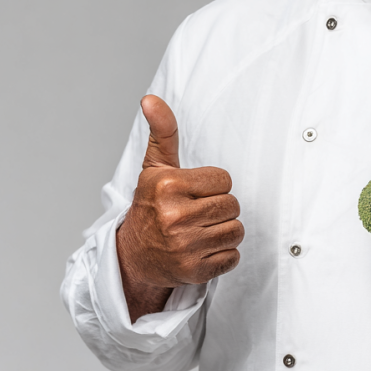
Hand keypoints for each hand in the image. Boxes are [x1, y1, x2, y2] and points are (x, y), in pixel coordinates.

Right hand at [116, 95, 243, 320]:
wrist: (133, 257)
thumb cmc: (151, 205)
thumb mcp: (156, 166)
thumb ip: (163, 131)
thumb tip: (150, 98)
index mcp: (168, 185)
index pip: (225, 180)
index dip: (213, 186)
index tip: (193, 193)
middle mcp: (174, 216)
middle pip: (233, 205)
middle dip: (221, 208)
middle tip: (198, 213)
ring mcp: (184, 247)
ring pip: (236, 231)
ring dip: (224, 231)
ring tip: (200, 231)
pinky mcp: (194, 271)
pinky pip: (233, 257)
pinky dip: (223, 255)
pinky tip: (202, 250)